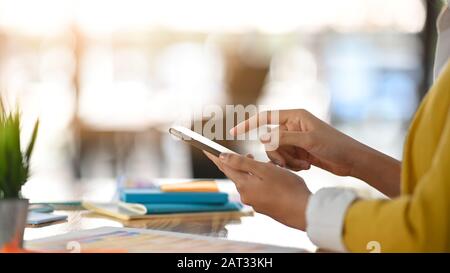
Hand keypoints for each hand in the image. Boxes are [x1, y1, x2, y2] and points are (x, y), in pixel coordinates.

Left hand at [204, 151, 310, 230]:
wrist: (303, 211)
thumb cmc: (287, 188)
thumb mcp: (264, 170)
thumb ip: (242, 163)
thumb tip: (222, 157)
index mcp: (243, 185)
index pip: (225, 167)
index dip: (215, 157)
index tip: (206, 149)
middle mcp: (246, 195)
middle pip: (237, 174)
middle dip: (242, 163)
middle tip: (251, 154)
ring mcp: (255, 202)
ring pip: (250, 181)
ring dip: (255, 171)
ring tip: (269, 165)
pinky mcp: (264, 206)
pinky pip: (258, 189)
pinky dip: (262, 181)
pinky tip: (274, 177)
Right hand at [231, 109, 359, 175]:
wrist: (352, 161)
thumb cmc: (335, 146)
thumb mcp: (308, 141)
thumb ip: (283, 138)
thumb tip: (262, 137)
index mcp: (295, 116)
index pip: (265, 117)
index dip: (248, 123)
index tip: (233, 133)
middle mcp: (293, 126)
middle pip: (269, 140)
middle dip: (278, 153)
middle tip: (291, 161)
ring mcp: (295, 140)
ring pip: (276, 152)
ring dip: (287, 161)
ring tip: (304, 164)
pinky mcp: (298, 152)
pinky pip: (284, 159)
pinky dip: (292, 165)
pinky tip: (307, 167)